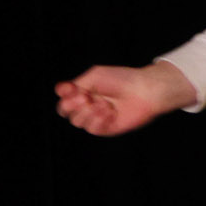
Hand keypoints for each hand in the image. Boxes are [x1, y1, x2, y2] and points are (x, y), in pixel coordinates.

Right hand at [54, 63, 194, 134]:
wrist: (145, 90)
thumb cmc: (122, 80)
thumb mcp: (94, 76)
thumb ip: (75, 85)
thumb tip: (60, 91)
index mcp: (85, 91)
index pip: (64, 97)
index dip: (64, 94)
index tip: (72, 88)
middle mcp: (89, 105)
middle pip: (65, 111)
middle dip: (72, 104)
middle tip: (85, 97)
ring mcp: (98, 117)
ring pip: (77, 121)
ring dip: (87, 112)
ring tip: (103, 104)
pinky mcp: (107, 128)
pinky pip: (92, 129)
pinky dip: (98, 119)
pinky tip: (109, 111)